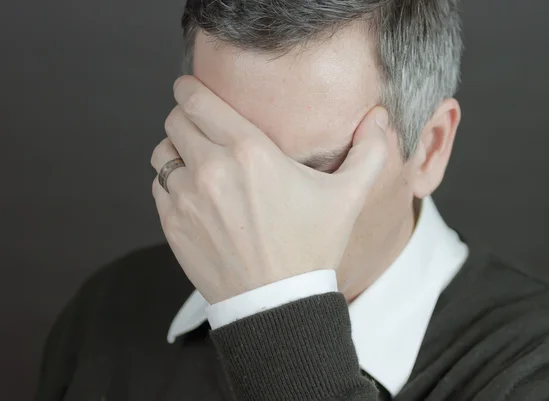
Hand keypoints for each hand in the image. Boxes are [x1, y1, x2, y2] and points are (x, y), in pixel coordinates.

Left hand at [151, 75, 389, 303]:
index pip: (198, 100)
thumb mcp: (348, 198)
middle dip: (186, 117)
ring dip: (177, 150)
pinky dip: (171, 182)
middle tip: (200, 125)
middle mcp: (212, 169)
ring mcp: (187, 198)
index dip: (191, 88)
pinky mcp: (173, 224)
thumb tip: (380, 118)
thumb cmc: (311, 248)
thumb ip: (369, 152)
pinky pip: (158, 186)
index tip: (191, 88)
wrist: (277, 303)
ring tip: (196, 160)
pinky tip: (194, 193)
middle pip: (176, 119)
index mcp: (250, 152)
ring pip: (163, 152)